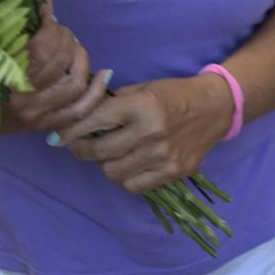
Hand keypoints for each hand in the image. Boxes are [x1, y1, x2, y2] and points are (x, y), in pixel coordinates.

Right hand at [0, 1, 110, 134]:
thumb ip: (12, 28)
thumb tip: (43, 1)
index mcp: (3, 72)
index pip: (40, 45)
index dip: (50, 24)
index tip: (47, 10)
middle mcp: (21, 95)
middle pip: (60, 60)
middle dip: (66, 37)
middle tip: (61, 30)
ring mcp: (35, 113)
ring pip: (74, 82)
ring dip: (81, 59)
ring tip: (76, 48)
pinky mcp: (44, 125)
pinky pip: (79, 111)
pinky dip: (95, 92)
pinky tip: (102, 74)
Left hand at [54, 73, 233, 194]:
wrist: (214, 107)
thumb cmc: (173, 93)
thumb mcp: (143, 88)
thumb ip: (113, 102)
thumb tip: (78, 115)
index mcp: (142, 106)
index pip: (95, 121)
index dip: (72, 130)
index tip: (59, 135)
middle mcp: (151, 132)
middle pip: (99, 151)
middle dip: (81, 149)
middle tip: (76, 146)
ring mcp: (163, 156)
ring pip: (113, 172)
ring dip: (104, 164)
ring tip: (108, 154)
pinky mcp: (172, 173)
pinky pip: (133, 186)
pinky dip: (124, 178)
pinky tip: (126, 165)